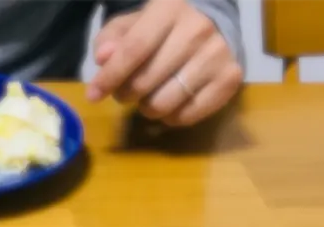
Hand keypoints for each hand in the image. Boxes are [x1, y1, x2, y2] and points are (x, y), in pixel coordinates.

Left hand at [87, 0, 242, 126]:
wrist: (214, 22)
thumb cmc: (163, 27)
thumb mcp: (133, 24)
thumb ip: (112, 39)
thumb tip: (104, 58)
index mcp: (170, 8)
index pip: (135, 49)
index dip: (110, 77)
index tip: (93, 95)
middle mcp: (198, 29)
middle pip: (145, 82)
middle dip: (126, 94)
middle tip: (127, 91)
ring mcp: (218, 54)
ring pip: (163, 104)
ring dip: (147, 108)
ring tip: (151, 94)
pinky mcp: (230, 78)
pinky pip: (187, 116)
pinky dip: (171, 118)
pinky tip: (172, 102)